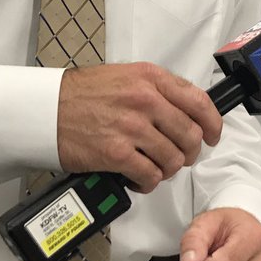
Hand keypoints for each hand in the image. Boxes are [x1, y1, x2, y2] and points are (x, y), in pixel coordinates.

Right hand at [58, 63, 220, 192]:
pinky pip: (150, 175)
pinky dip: (148, 182)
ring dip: (168, 169)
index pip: (199, 102)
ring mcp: (131, 127)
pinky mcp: (116, 153)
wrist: (47, 108)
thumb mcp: (125, 77)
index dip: (213, 124)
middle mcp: (145, 100)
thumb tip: (185, 111)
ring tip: (155, 167)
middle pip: (190, 135)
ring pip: (173, 159)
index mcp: (150, 78)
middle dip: (190, 152)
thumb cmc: (81, 94)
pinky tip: (138, 178)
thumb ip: (156, 90)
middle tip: (180, 157)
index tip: (213, 135)